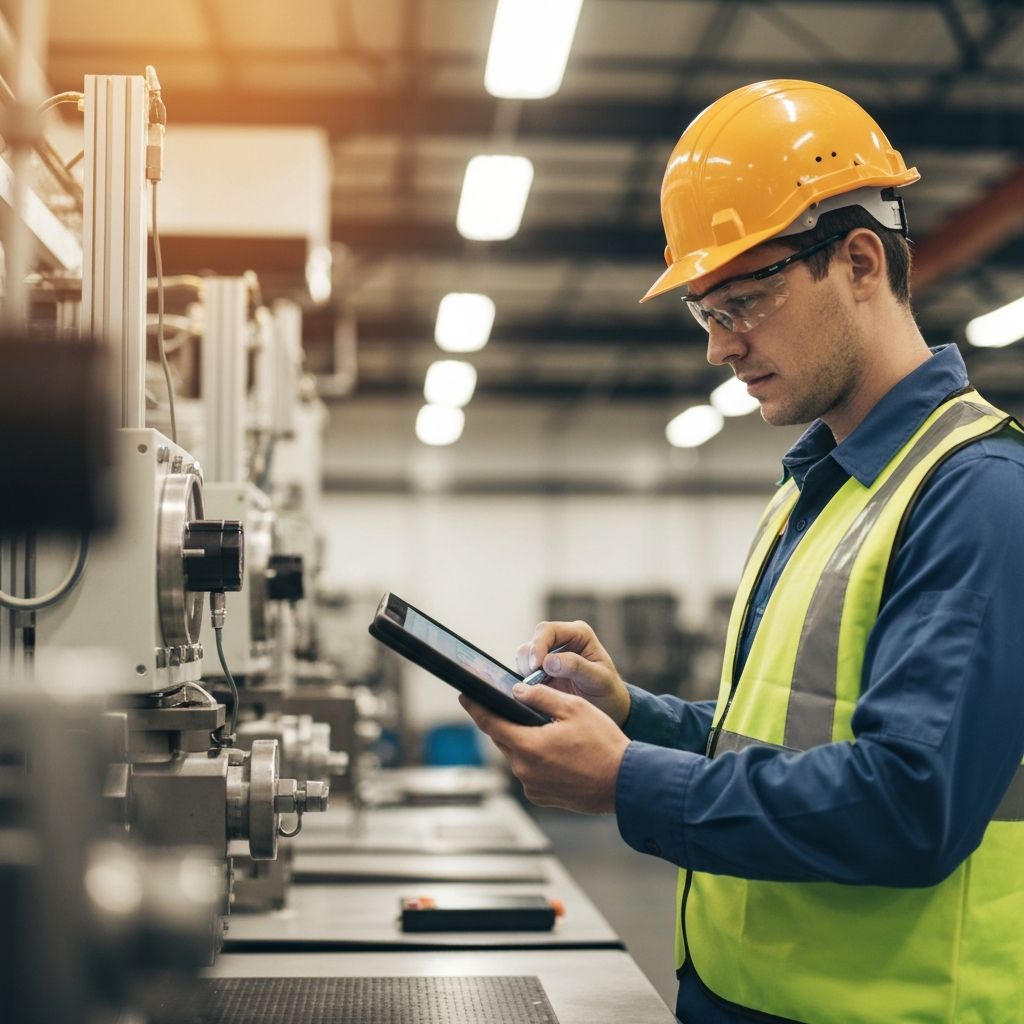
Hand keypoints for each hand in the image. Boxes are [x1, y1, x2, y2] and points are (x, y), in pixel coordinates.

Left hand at [459, 683, 629, 813]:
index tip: (465, 697)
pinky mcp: (542, 797)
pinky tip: (556, 751)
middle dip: (506, 723)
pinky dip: (535, 759)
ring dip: (524, 741)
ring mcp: (532, 787)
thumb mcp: (573, 708)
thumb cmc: (604, 745)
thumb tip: (517, 692)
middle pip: (503, 740)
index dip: (475, 708)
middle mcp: (524, 771)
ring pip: (517, 756)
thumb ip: (540, 697)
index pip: (490, 724)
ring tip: (546, 729)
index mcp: (528, 746)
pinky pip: (529, 772)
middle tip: (514, 707)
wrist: (625, 783)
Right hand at [516, 620, 630, 726]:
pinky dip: (525, 678)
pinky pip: (524, 668)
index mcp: (579, 634)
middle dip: (530, 659)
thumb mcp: (598, 679)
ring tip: (537, 686)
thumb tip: (548, 661)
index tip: (536, 666)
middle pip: (534, 640)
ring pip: (525, 653)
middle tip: (533, 679)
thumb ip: (576, 667)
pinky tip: (534, 690)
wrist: (607, 707)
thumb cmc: (607, 690)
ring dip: (526, 669)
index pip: (549, 630)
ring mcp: (550, 654)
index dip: (539, 645)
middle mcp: (562, 639)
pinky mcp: (541, 669)